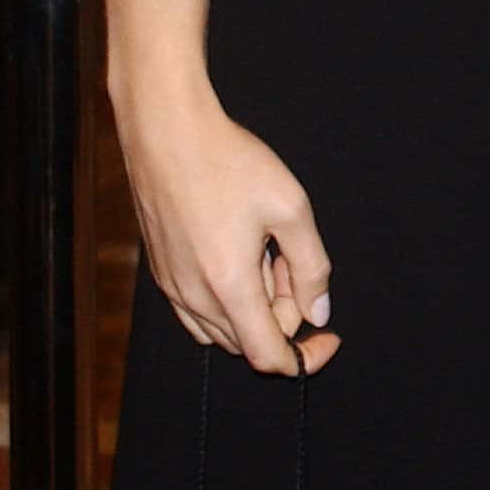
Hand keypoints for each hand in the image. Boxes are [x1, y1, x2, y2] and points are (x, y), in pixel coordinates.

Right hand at [119, 85, 339, 374]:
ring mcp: (172, 287)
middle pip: (248, 342)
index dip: (304, 357)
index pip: (267, 357)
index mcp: (229, 287)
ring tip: (267, 251)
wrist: (166, 132)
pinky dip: (227, 299)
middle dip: (281, 315)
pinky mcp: (161, 272)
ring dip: (254, 307)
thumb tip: (317, 313)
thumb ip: (312, 267)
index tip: (328, 336)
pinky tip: (239, 251)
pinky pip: (198, 312)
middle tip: (290, 260)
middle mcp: (193, 297)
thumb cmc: (230, 163)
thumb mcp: (291, 208)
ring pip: (223, 329)